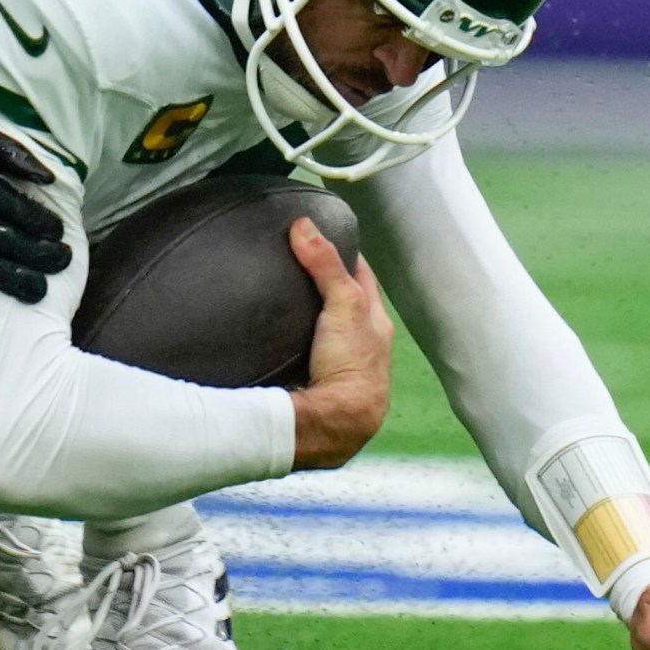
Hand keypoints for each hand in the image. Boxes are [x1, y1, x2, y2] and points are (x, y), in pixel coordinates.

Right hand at [286, 218, 390, 468]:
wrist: (336, 423)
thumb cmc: (351, 367)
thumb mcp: (344, 306)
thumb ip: (325, 266)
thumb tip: (305, 226)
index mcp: (374, 322)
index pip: (360, 276)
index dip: (342, 253)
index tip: (320, 234)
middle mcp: (362, 342)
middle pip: (343, 302)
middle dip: (323, 282)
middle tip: (293, 259)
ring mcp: (339, 363)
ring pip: (325, 329)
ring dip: (308, 315)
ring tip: (278, 294)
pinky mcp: (317, 381)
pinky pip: (305, 351)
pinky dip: (293, 340)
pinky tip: (274, 336)